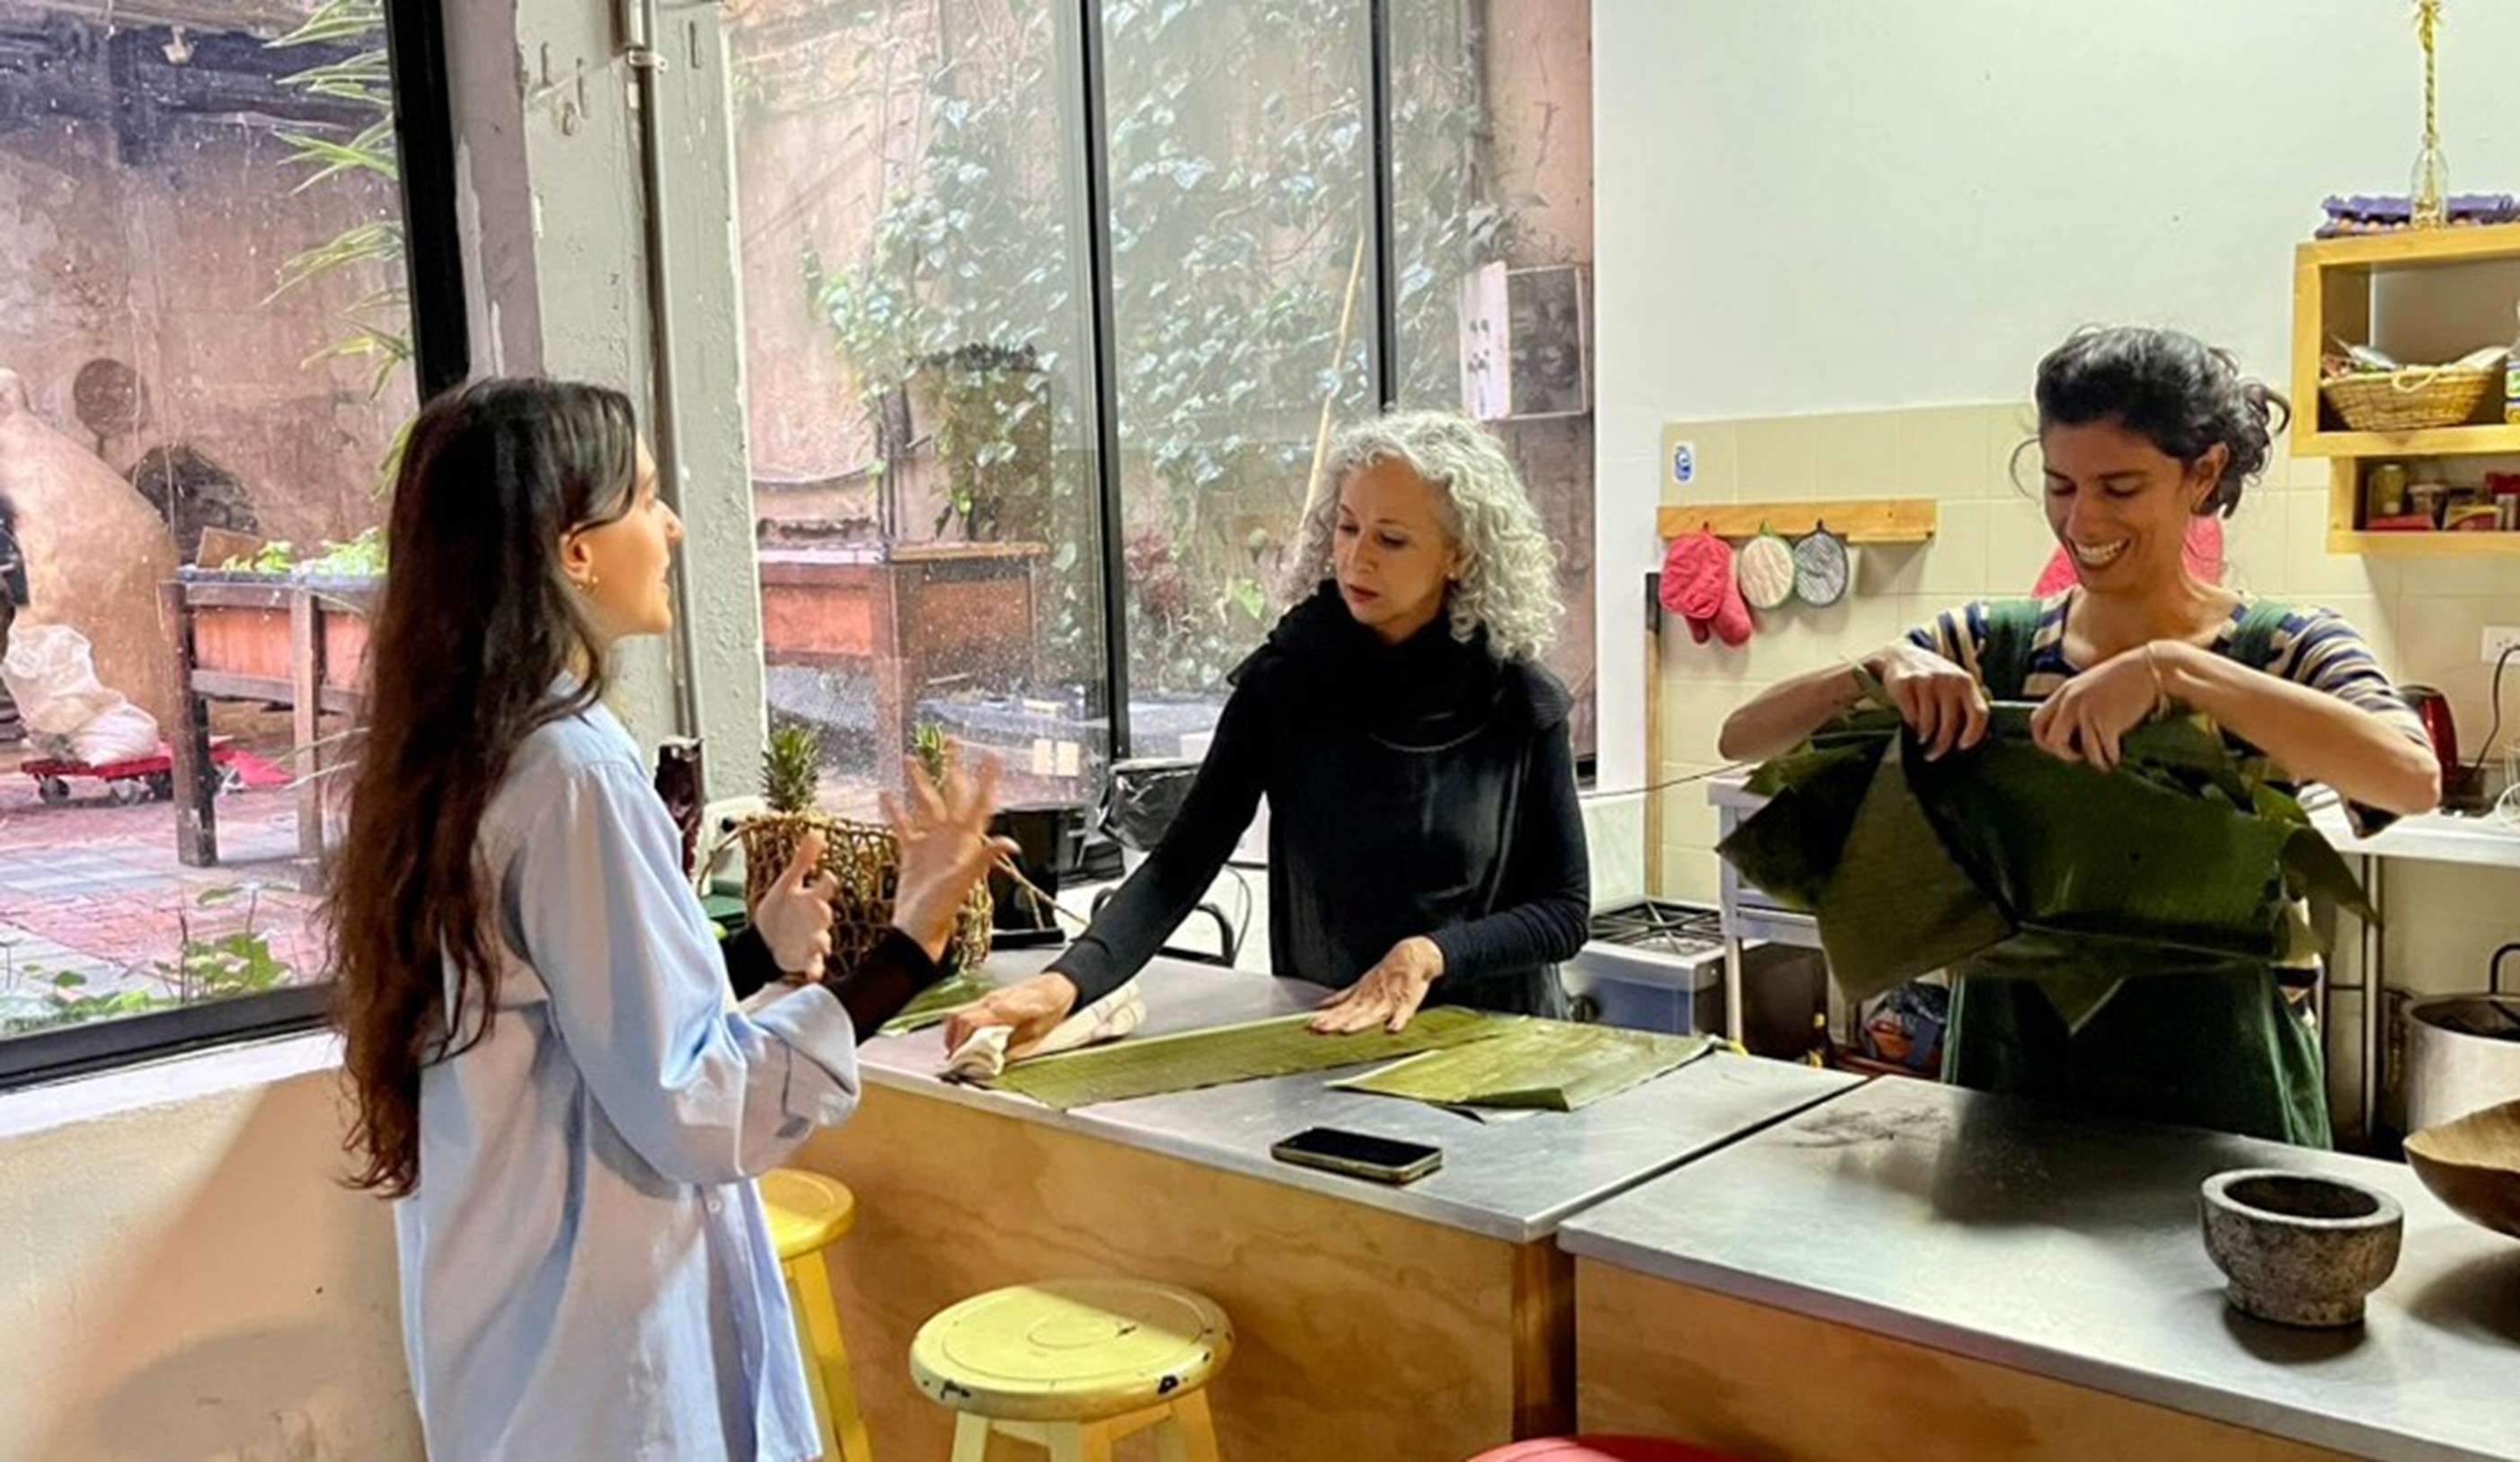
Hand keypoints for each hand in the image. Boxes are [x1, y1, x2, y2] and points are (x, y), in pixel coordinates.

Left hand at [753, 829, 835, 980]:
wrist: (763, 940)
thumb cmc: (779, 909)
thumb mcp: (787, 883)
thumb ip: (803, 860)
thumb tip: (816, 832)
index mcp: (812, 898)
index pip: (825, 887)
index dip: (826, 882)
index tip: (826, 876)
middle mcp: (816, 919)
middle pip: (824, 915)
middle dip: (822, 913)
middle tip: (820, 909)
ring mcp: (812, 940)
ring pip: (822, 941)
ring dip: (820, 942)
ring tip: (818, 944)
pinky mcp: (806, 960)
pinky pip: (814, 966)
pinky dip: (815, 970)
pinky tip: (812, 973)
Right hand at [881, 739, 1017, 961]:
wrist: (917, 929)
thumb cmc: (942, 909)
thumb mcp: (964, 880)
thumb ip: (985, 857)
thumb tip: (1010, 843)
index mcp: (966, 840)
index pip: (980, 801)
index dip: (987, 778)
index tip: (991, 755)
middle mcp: (950, 837)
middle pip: (953, 793)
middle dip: (952, 767)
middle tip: (951, 741)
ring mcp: (930, 843)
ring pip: (926, 803)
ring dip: (920, 782)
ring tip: (911, 759)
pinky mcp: (911, 852)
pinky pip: (902, 825)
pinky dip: (894, 810)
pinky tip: (885, 794)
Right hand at [941, 972, 1079, 1053]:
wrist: (1059, 986)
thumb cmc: (1050, 1007)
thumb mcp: (1035, 1034)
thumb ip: (1011, 1047)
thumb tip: (992, 1062)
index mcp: (1001, 1010)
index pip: (968, 1023)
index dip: (958, 1043)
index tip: (958, 1060)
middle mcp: (991, 1001)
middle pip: (957, 1017)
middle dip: (952, 1040)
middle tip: (956, 1058)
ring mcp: (990, 998)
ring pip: (961, 1012)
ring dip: (956, 1032)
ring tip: (961, 1050)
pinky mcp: (992, 998)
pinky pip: (970, 1010)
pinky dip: (965, 1025)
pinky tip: (972, 1037)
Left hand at [1310, 936, 1444, 1033]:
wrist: (1411, 956)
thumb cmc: (1387, 974)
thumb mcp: (1361, 985)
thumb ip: (1343, 997)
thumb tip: (1322, 1005)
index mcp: (1360, 997)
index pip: (1340, 1010)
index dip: (1326, 1018)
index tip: (1310, 1026)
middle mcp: (1371, 1000)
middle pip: (1351, 1014)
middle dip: (1335, 1021)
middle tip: (1319, 1029)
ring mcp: (1388, 1001)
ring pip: (1372, 1014)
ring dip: (1359, 1022)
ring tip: (1346, 1030)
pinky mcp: (1406, 1002)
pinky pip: (1403, 1013)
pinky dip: (1398, 1021)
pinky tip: (1392, 1030)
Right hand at [1866, 642, 1988, 759]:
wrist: (1899, 655)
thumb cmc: (1932, 678)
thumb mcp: (1954, 683)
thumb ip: (1965, 704)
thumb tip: (1971, 738)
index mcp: (1966, 682)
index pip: (1979, 713)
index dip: (1973, 734)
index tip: (1962, 747)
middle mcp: (1948, 680)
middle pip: (1950, 725)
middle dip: (1941, 746)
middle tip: (1933, 755)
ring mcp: (1926, 681)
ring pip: (1929, 724)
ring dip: (1924, 739)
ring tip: (1922, 742)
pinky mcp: (1905, 684)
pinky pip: (1911, 717)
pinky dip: (1910, 726)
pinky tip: (1911, 725)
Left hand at [2029, 642, 2168, 773]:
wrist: (2149, 667)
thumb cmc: (2123, 676)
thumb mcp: (2089, 684)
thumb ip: (2076, 701)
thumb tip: (2072, 728)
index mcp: (2064, 692)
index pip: (2036, 721)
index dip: (2044, 739)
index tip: (2059, 746)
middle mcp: (2071, 702)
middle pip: (2051, 741)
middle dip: (2063, 754)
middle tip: (2079, 757)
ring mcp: (2088, 712)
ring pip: (2082, 751)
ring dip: (2094, 760)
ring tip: (2104, 761)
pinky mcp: (2107, 722)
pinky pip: (2104, 751)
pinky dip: (2111, 757)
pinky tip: (2116, 756)